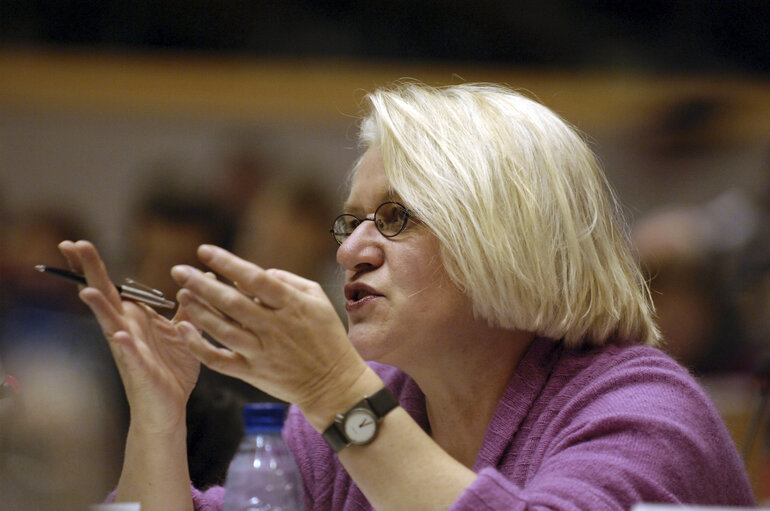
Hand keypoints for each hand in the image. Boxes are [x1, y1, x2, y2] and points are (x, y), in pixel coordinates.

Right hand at [58, 240, 200, 433]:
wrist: (170, 407)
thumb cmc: (172, 369)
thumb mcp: (185, 331)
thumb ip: (189, 306)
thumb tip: (202, 276)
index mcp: (135, 317)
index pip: (111, 286)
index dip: (94, 265)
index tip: (77, 242)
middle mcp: (126, 328)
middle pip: (104, 295)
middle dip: (89, 272)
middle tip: (71, 245)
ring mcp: (129, 349)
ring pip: (110, 323)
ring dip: (99, 308)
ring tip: (86, 292)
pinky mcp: (139, 369)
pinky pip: (130, 355)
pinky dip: (124, 345)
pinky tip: (118, 336)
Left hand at [171, 244, 368, 416]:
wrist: (333, 384)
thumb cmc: (327, 336)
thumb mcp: (318, 299)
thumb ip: (287, 280)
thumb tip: (255, 273)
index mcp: (291, 305)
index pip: (254, 278)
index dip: (227, 263)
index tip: (204, 251)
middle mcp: (273, 327)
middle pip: (231, 302)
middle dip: (201, 283)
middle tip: (179, 270)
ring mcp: (261, 352)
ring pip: (221, 329)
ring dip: (197, 310)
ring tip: (181, 293)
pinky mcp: (252, 373)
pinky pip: (218, 360)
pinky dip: (198, 346)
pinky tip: (184, 329)